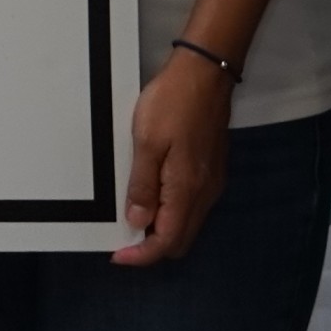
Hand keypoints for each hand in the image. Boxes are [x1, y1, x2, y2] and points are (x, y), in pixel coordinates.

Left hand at [115, 49, 233, 265]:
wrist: (205, 75)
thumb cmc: (173, 103)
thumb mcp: (146, 142)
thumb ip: (143, 185)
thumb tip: (137, 222)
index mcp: (188, 190)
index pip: (167, 241)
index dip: (142, 255)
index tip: (118, 255)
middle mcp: (205, 193)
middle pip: (180, 239)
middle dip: (152, 247)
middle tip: (122, 239)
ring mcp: (211, 182)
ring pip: (187, 224)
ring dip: (162, 229)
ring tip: (132, 217)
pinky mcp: (211, 170)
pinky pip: (192, 205)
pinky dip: (172, 211)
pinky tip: (152, 197)